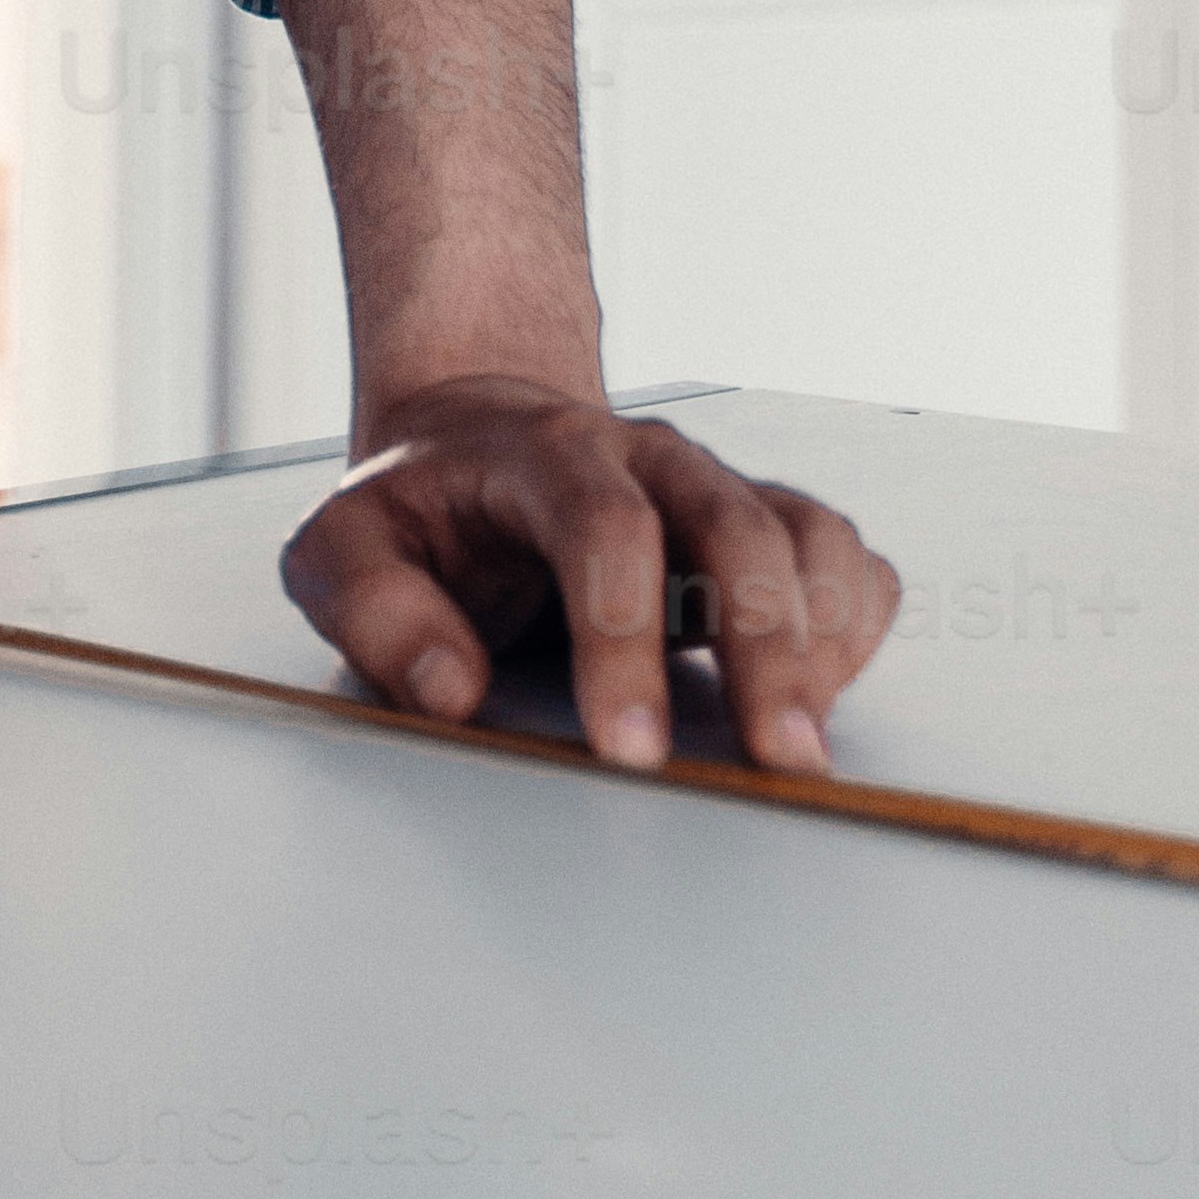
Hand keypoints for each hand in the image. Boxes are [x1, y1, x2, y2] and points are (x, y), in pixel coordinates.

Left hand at [280, 380, 901, 777]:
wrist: (475, 437)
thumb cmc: (420, 510)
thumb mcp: (344, 549)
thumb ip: (375, 612)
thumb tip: (455, 693)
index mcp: (546, 454)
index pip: (604, 528)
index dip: (623, 640)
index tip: (630, 751)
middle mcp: (651, 457)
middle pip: (738, 527)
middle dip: (768, 648)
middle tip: (777, 762)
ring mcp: (717, 486)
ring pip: (809, 535)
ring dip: (822, 640)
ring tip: (798, 744)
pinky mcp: (764, 523)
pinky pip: (845, 560)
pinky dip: (854, 626)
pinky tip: (820, 693)